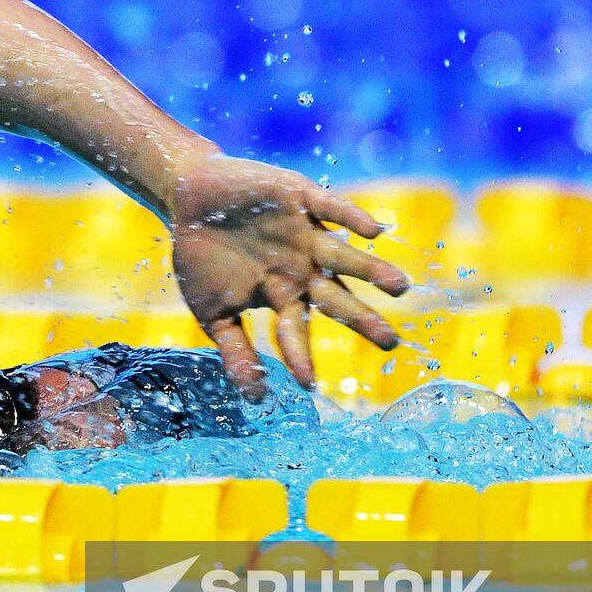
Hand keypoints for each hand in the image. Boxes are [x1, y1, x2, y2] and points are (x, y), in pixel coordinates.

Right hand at [169, 153, 408, 395]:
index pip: (296, 330)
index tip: (307, 383)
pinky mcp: (301, 198)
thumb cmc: (202, 255)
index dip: (299, 355)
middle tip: (390, 342)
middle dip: (362, 319)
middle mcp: (301, 268)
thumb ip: (235, 349)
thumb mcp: (213, 310)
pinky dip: (351, 219)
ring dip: (371, 270)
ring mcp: (304, 235)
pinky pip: (331, 208)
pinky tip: (373, 233)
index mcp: (283, 295)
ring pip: (343, 256)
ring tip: (400, 287)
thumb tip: (254, 396)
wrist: (191, 195)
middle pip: (336, 298)